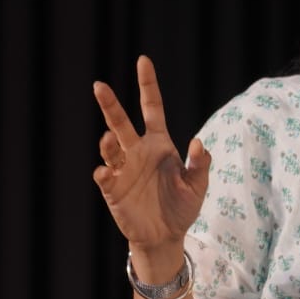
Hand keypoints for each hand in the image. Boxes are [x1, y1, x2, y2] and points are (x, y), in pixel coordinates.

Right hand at [92, 55, 211, 254]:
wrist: (166, 237)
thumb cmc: (182, 207)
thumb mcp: (197, 185)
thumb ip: (200, 164)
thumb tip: (198, 142)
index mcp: (159, 144)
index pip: (151, 107)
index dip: (148, 85)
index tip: (143, 61)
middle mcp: (138, 151)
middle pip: (121, 122)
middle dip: (110, 104)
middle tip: (99, 86)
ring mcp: (123, 169)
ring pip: (110, 148)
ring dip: (108, 142)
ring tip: (108, 139)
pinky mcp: (113, 189)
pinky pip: (105, 176)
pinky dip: (104, 172)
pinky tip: (105, 172)